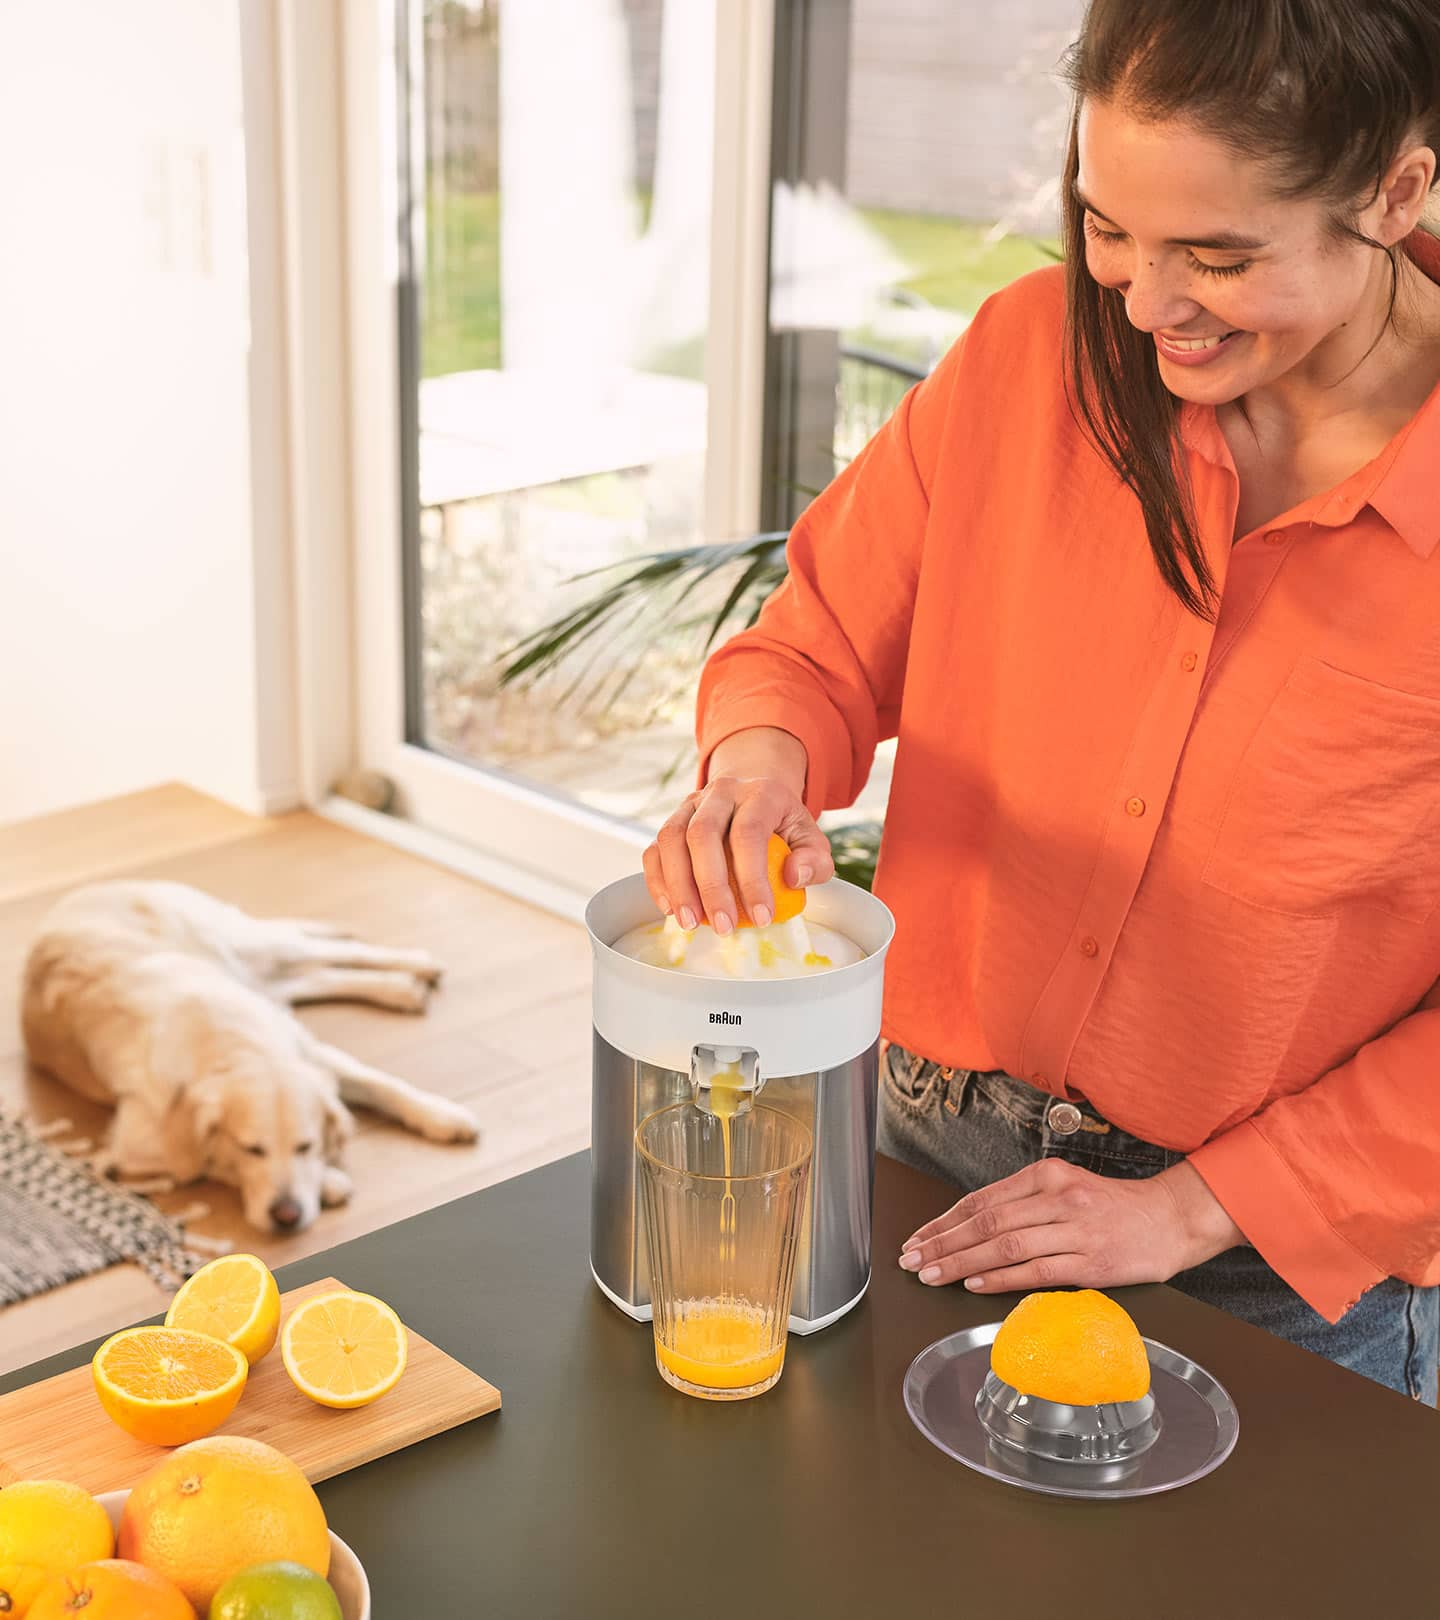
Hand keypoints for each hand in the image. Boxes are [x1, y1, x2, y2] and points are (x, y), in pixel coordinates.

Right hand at [643, 772, 832, 934]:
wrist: (754, 795)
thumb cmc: (783, 825)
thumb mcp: (811, 838)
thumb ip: (814, 860)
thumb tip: (792, 877)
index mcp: (759, 793)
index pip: (749, 833)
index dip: (753, 879)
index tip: (762, 918)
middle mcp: (721, 792)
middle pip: (703, 834)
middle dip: (711, 887)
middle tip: (723, 927)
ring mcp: (691, 804)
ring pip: (671, 838)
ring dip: (678, 886)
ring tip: (692, 923)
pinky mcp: (672, 820)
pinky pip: (654, 848)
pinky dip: (657, 880)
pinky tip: (670, 909)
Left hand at [897, 1158, 1245, 1293]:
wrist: (1171, 1219)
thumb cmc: (1113, 1207)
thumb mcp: (1066, 1189)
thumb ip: (1024, 1203)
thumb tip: (971, 1226)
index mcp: (1045, 1176)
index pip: (981, 1200)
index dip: (943, 1221)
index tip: (917, 1238)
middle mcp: (1057, 1197)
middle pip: (985, 1221)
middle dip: (942, 1243)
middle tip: (911, 1260)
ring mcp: (1074, 1229)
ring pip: (1004, 1245)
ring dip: (961, 1263)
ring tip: (932, 1275)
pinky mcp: (1091, 1261)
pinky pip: (1036, 1270)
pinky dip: (1000, 1278)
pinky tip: (974, 1284)